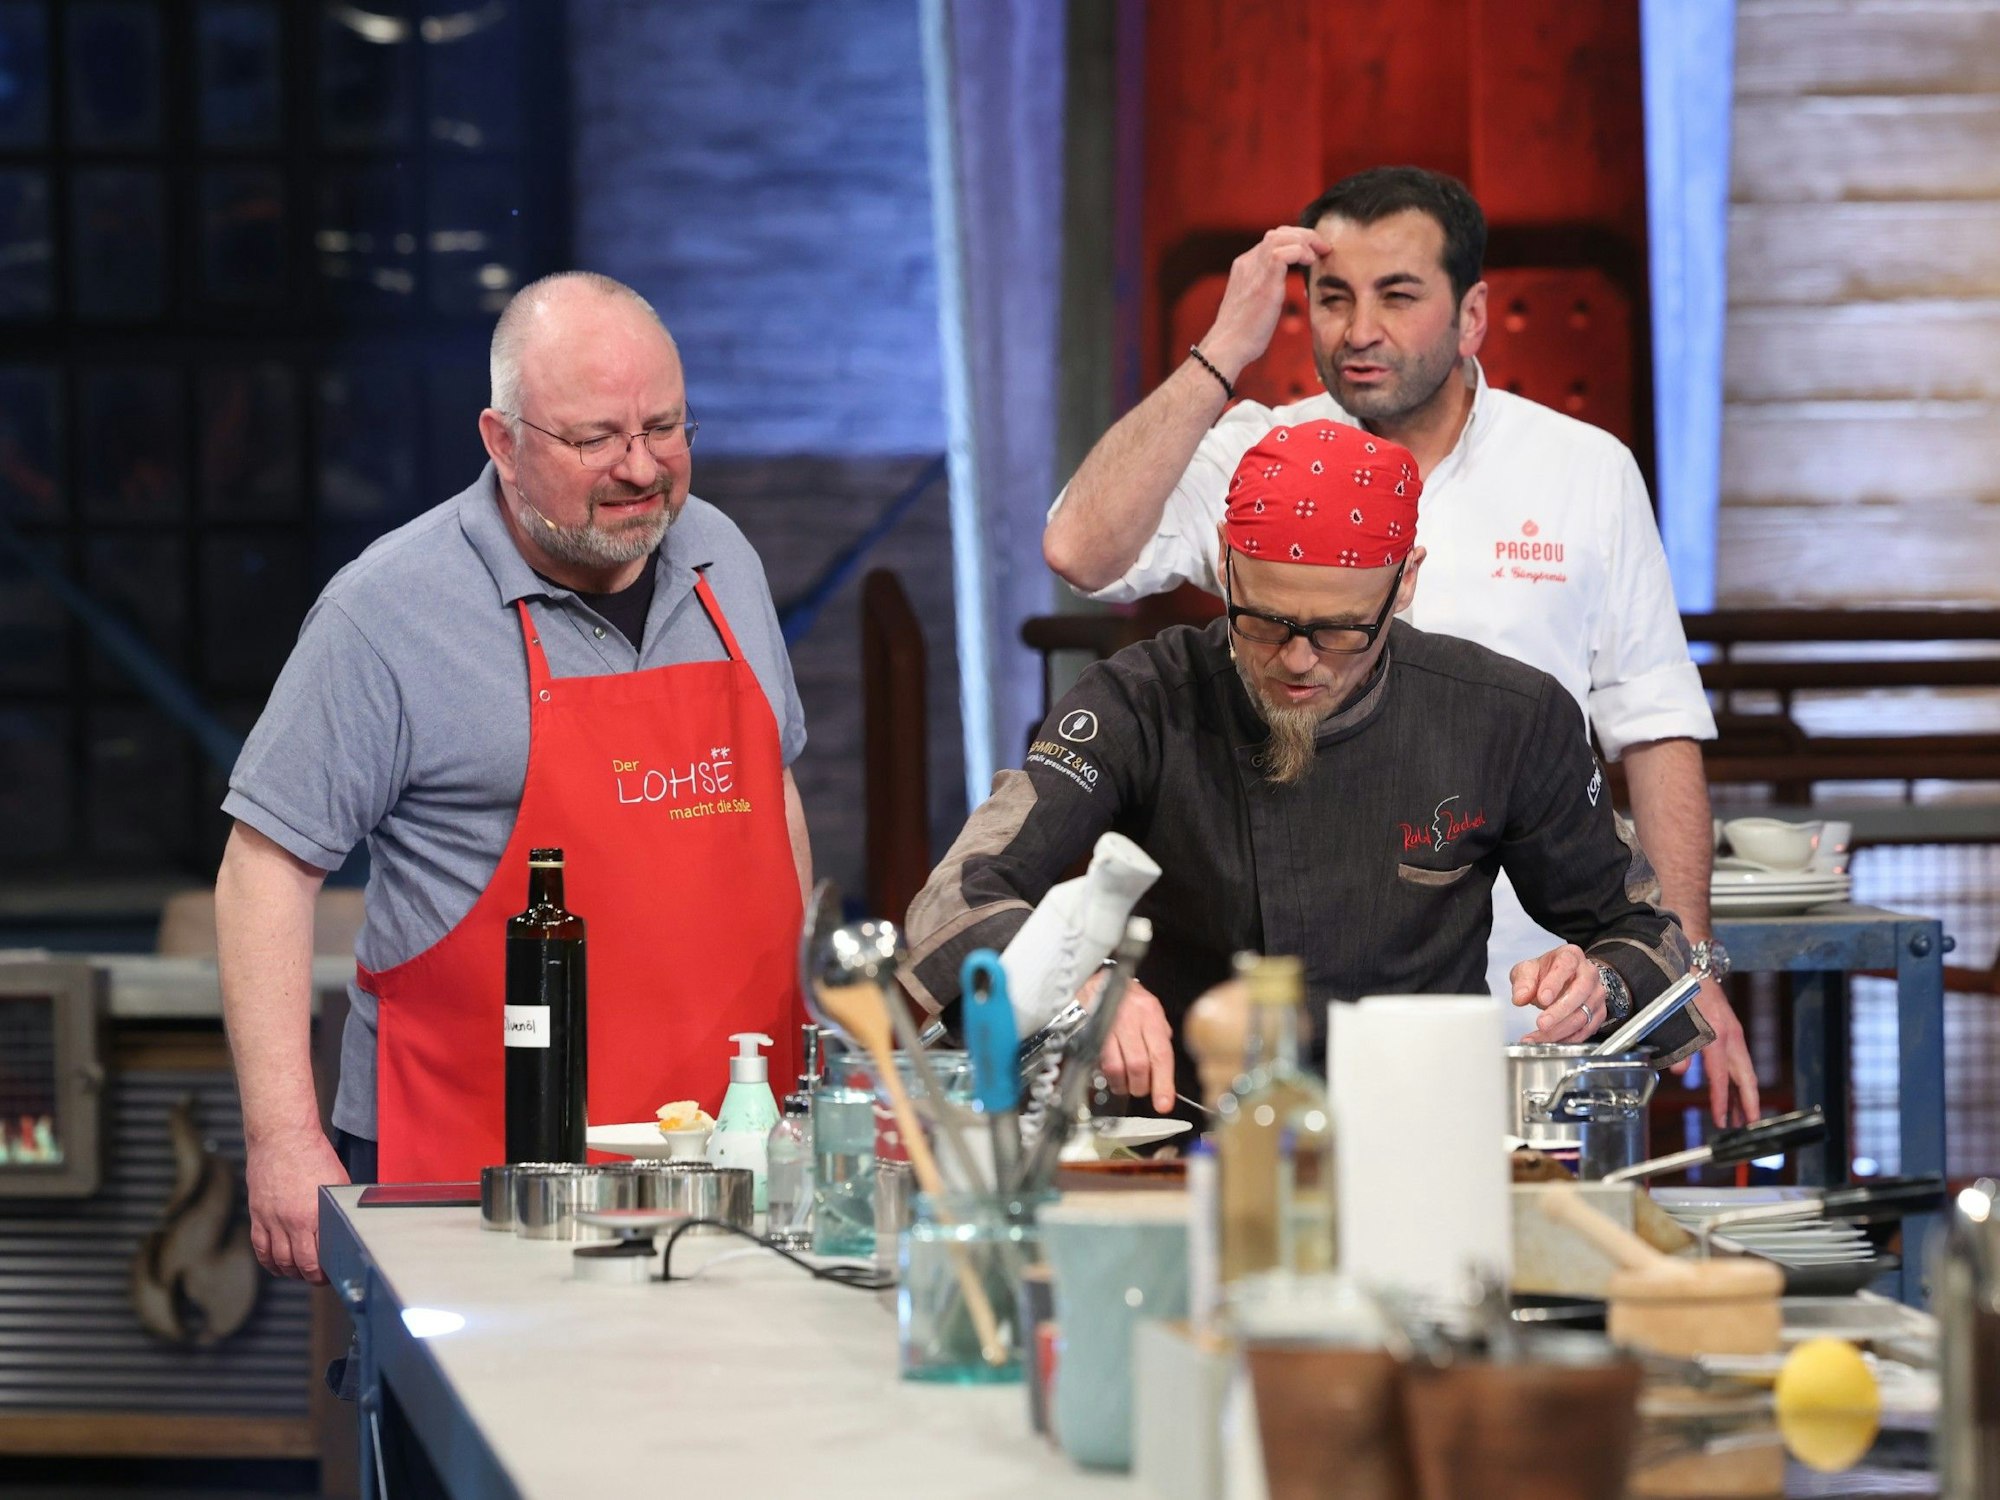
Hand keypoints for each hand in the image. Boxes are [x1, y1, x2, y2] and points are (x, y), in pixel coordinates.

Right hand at [245, 1127, 346, 1282]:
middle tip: (319, 1278)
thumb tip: (347, 1222)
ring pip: (279, 1259)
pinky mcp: (258, 1213)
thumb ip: (337, 1206)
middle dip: (311, 1276)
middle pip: (299, 1263)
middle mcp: (291, 1221)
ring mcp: (271, 1219)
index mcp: (314, 1214)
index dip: (326, 1271)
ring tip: (300, 1273)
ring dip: (290, 1271)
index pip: (319, 1257)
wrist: (282, 1137)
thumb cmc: (314, 1154)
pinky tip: (276, 1266)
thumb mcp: (337, 1181)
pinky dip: (268, 1261)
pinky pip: (260, 1247)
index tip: (333, 1273)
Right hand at [1095, 978, 1177, 1114]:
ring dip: (1122, 1084)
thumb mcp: (1150, 1009)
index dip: (1163, 1083)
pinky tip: (1111, 1074)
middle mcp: (1128, 1017)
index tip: (1163, 1104)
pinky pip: (1098, 1062)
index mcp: (1149, 1012)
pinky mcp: (1088, 1031)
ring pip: (1115, 1067)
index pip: (1160, 1054)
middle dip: (1140, 1086)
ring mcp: (1106, 1024)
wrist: (1095, 978)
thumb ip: (1160, 1036)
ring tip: (1124, 1084)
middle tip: (1140, 1089)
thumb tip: (1165, 1067)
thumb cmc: (1126, 997)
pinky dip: (1107, 1075)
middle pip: (1138, 1064)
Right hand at [1200, 225, 1333, 376]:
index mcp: (1244, 267)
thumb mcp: (1252, 305)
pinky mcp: (1264, 280)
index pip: (1271, 241)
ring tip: (1320, 253)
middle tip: (1322, 248)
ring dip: (1306, 240)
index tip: (1311, 253)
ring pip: (1282, 236)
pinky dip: (1302, 252)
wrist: (1227, 346)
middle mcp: (1247, 263)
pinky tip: (1310, 262)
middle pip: (1277, 233)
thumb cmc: (1242, 335)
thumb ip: (1264, 290)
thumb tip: (1279, 292)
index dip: (1294, 241)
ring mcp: (1254, 269)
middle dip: (1303, 236)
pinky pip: (1286, 251)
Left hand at [1512, 944, 1606, 1044]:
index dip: (1554, 983)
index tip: (1542, 998)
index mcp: (1571, 956)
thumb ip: (1523, 981)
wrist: (1565, 980)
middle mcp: (1588, 973)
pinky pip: (1586, 1029)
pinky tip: (1551, 1042)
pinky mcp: (1598, 1013)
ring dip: (1560, 1029)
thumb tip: (1520, 997)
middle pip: (1580, 992)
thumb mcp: (1529, 970)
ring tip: (1538, 1037)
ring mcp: (1596, 994)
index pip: (1565, 966)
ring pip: (1583, 1014)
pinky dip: (1568, 1039)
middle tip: (1542, 1023)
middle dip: (1560, 1011)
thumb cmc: (1546, 973)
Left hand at [1670, 976, 1760, 1125]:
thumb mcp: (1675, 1018)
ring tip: (1743, 1118)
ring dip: (1745, 1096)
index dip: (1721, 1101)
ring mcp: (1734, 1034)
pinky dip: (1739, 1080)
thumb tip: (1679, 1073)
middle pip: (1745, 1078)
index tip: (1720, 1119)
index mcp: (1718, 1036)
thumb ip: (1678, 1048)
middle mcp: (1731, 1036)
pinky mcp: (1732, 1032)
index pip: (1721, 1077)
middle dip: (1749, 1104)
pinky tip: (1736, 1093)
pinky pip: (1738, 1061)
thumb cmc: (1684, 991)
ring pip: (1744, 1072)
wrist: (1696, 963)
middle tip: (1749, 1126)